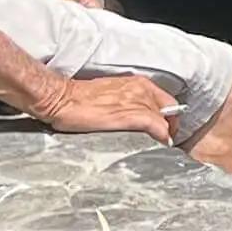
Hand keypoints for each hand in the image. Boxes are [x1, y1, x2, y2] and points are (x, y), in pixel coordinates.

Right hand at [36, 73, 177, 142]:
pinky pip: (157, 127)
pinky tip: (157, 146)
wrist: (62, 99)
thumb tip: (136, 118)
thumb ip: (128, 102)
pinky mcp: (130, 115)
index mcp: (138, 83)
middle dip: (169, 127)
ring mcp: (137, 102)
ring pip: (166, 121)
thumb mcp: (111, 95)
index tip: (164, 130)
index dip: (168, 117)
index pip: (167, 101)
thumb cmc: (80, 99)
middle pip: (170, 111)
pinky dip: (161, 137)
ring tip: (156, 147)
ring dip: (164, 135)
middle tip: (160, 141)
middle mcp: (141, 90)